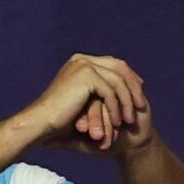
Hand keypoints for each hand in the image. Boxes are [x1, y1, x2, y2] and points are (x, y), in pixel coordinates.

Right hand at [17, 53, 149, 152]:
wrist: (41, 123)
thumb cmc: (58, 119)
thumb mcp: (82, 101)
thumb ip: (96, 91)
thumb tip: (118, 90)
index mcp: (80, 62)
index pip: (113, 64)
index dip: (128, 77)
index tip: (138, 93)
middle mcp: (82, 59)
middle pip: (120, 67)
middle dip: (133, 86)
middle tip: (141, 105)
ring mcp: (83, 65)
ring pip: (118, 80)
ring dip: (127, 101)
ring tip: (130, 120)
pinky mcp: (86, 75)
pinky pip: (111, 91)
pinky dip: (117, 107)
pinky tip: (118, 121)